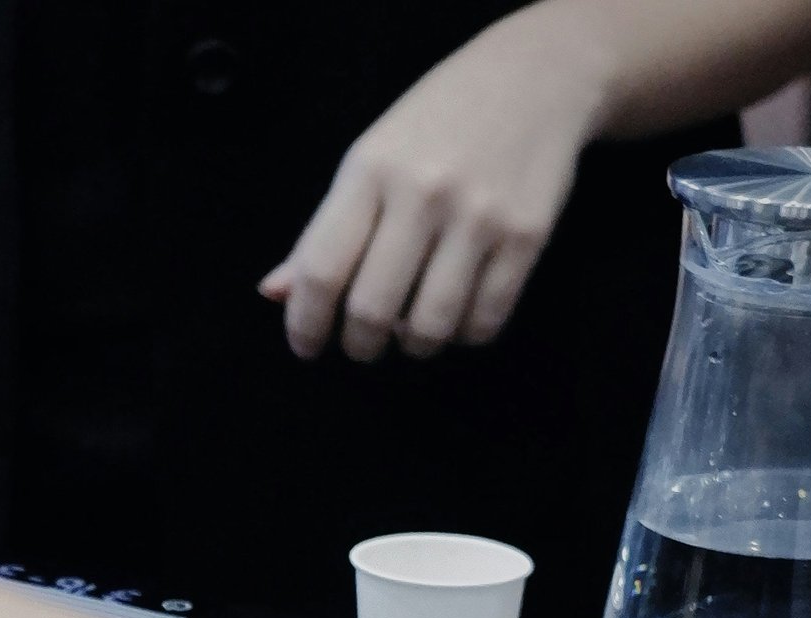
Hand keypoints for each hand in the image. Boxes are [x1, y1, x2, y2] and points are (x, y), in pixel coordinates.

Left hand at [260, 6, 603, 360]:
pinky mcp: (526, 235)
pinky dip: (462, 334)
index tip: (307, 345)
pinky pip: (483, 321)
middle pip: (372, 310)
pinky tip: (457, 315)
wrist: (536, 77)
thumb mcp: (370, 159)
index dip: (305, 323)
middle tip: (363, 344)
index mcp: (372, 169)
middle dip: (359, 345)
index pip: (322, 270)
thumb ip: (323, 231)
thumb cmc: (437, 126)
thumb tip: (275, 293)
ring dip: (413, 346)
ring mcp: (479, 215)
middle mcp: (424, 191)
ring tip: (411, 331)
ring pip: (429, 327)